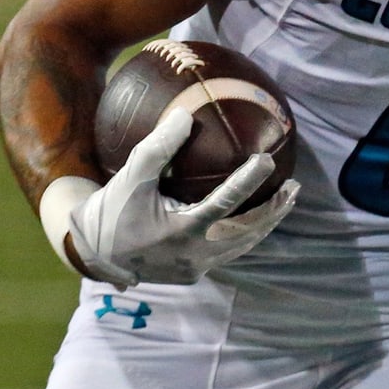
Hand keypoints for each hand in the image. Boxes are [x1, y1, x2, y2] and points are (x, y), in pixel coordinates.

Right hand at [58, 107, 297, 285]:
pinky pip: (229, 253)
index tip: (268, 159)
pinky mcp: (194, 274)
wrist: (94, 252)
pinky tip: (259, 217)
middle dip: (274, 210)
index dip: (248, 181)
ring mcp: (196, 268)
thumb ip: (159, 147)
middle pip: (246, 231)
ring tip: (286, 201)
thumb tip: (186, 114)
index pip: (224, 204)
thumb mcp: (131, 176)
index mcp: (180, 231)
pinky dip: (247, 235)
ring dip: (266, 223)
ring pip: (242, 246)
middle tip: (294, 187)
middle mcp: (193, 255)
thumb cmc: (113, 209)